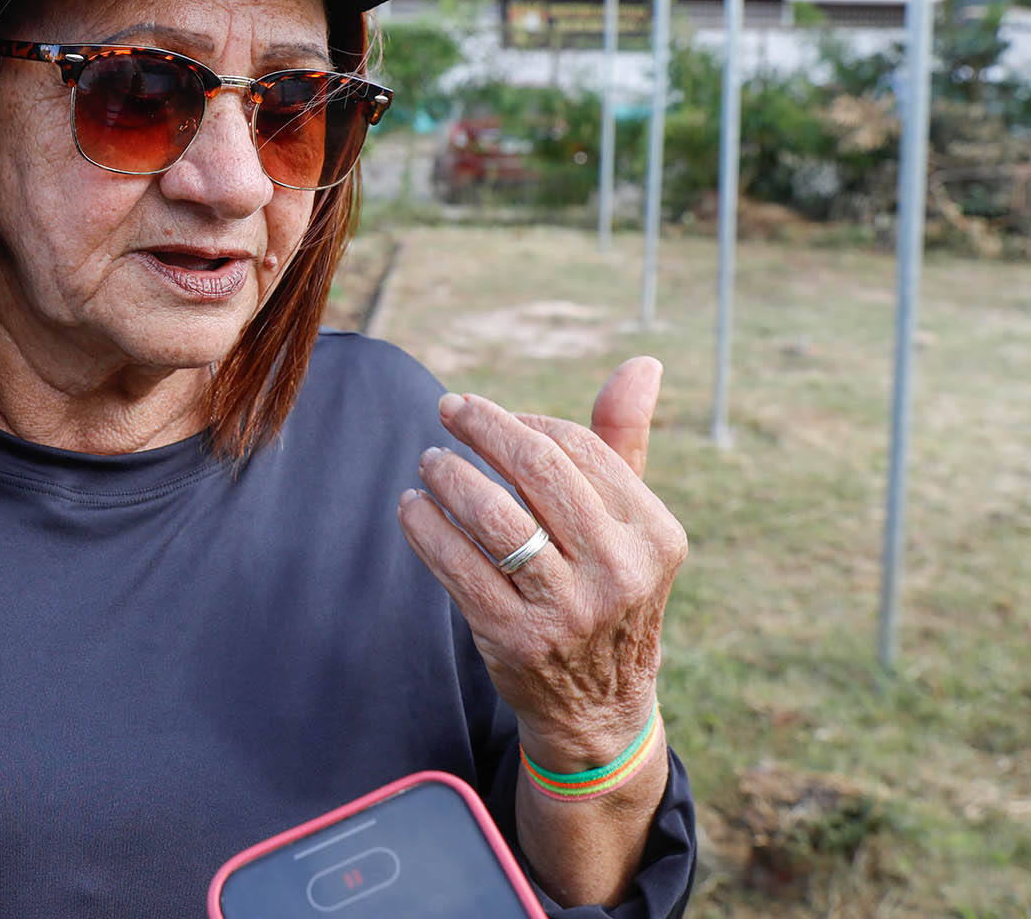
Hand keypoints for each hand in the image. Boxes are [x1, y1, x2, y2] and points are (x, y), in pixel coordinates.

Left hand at [396, 357, 686, 769]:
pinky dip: (425, 527)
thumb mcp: (631, 525)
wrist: (598, 705)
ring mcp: (569, 610)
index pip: (578, 449)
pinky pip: (457, 565)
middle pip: (537, 471)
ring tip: (429, 462)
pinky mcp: (516, 639)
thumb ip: (625, 442)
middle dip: (483, 429)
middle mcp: (620, 572)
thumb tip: (640, 363)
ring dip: (448, 475)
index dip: (523, 423)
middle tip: (448, 409)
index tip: (487, 415)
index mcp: (655, 533)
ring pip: (492, 516)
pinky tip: (413, 507)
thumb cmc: (607, 588)